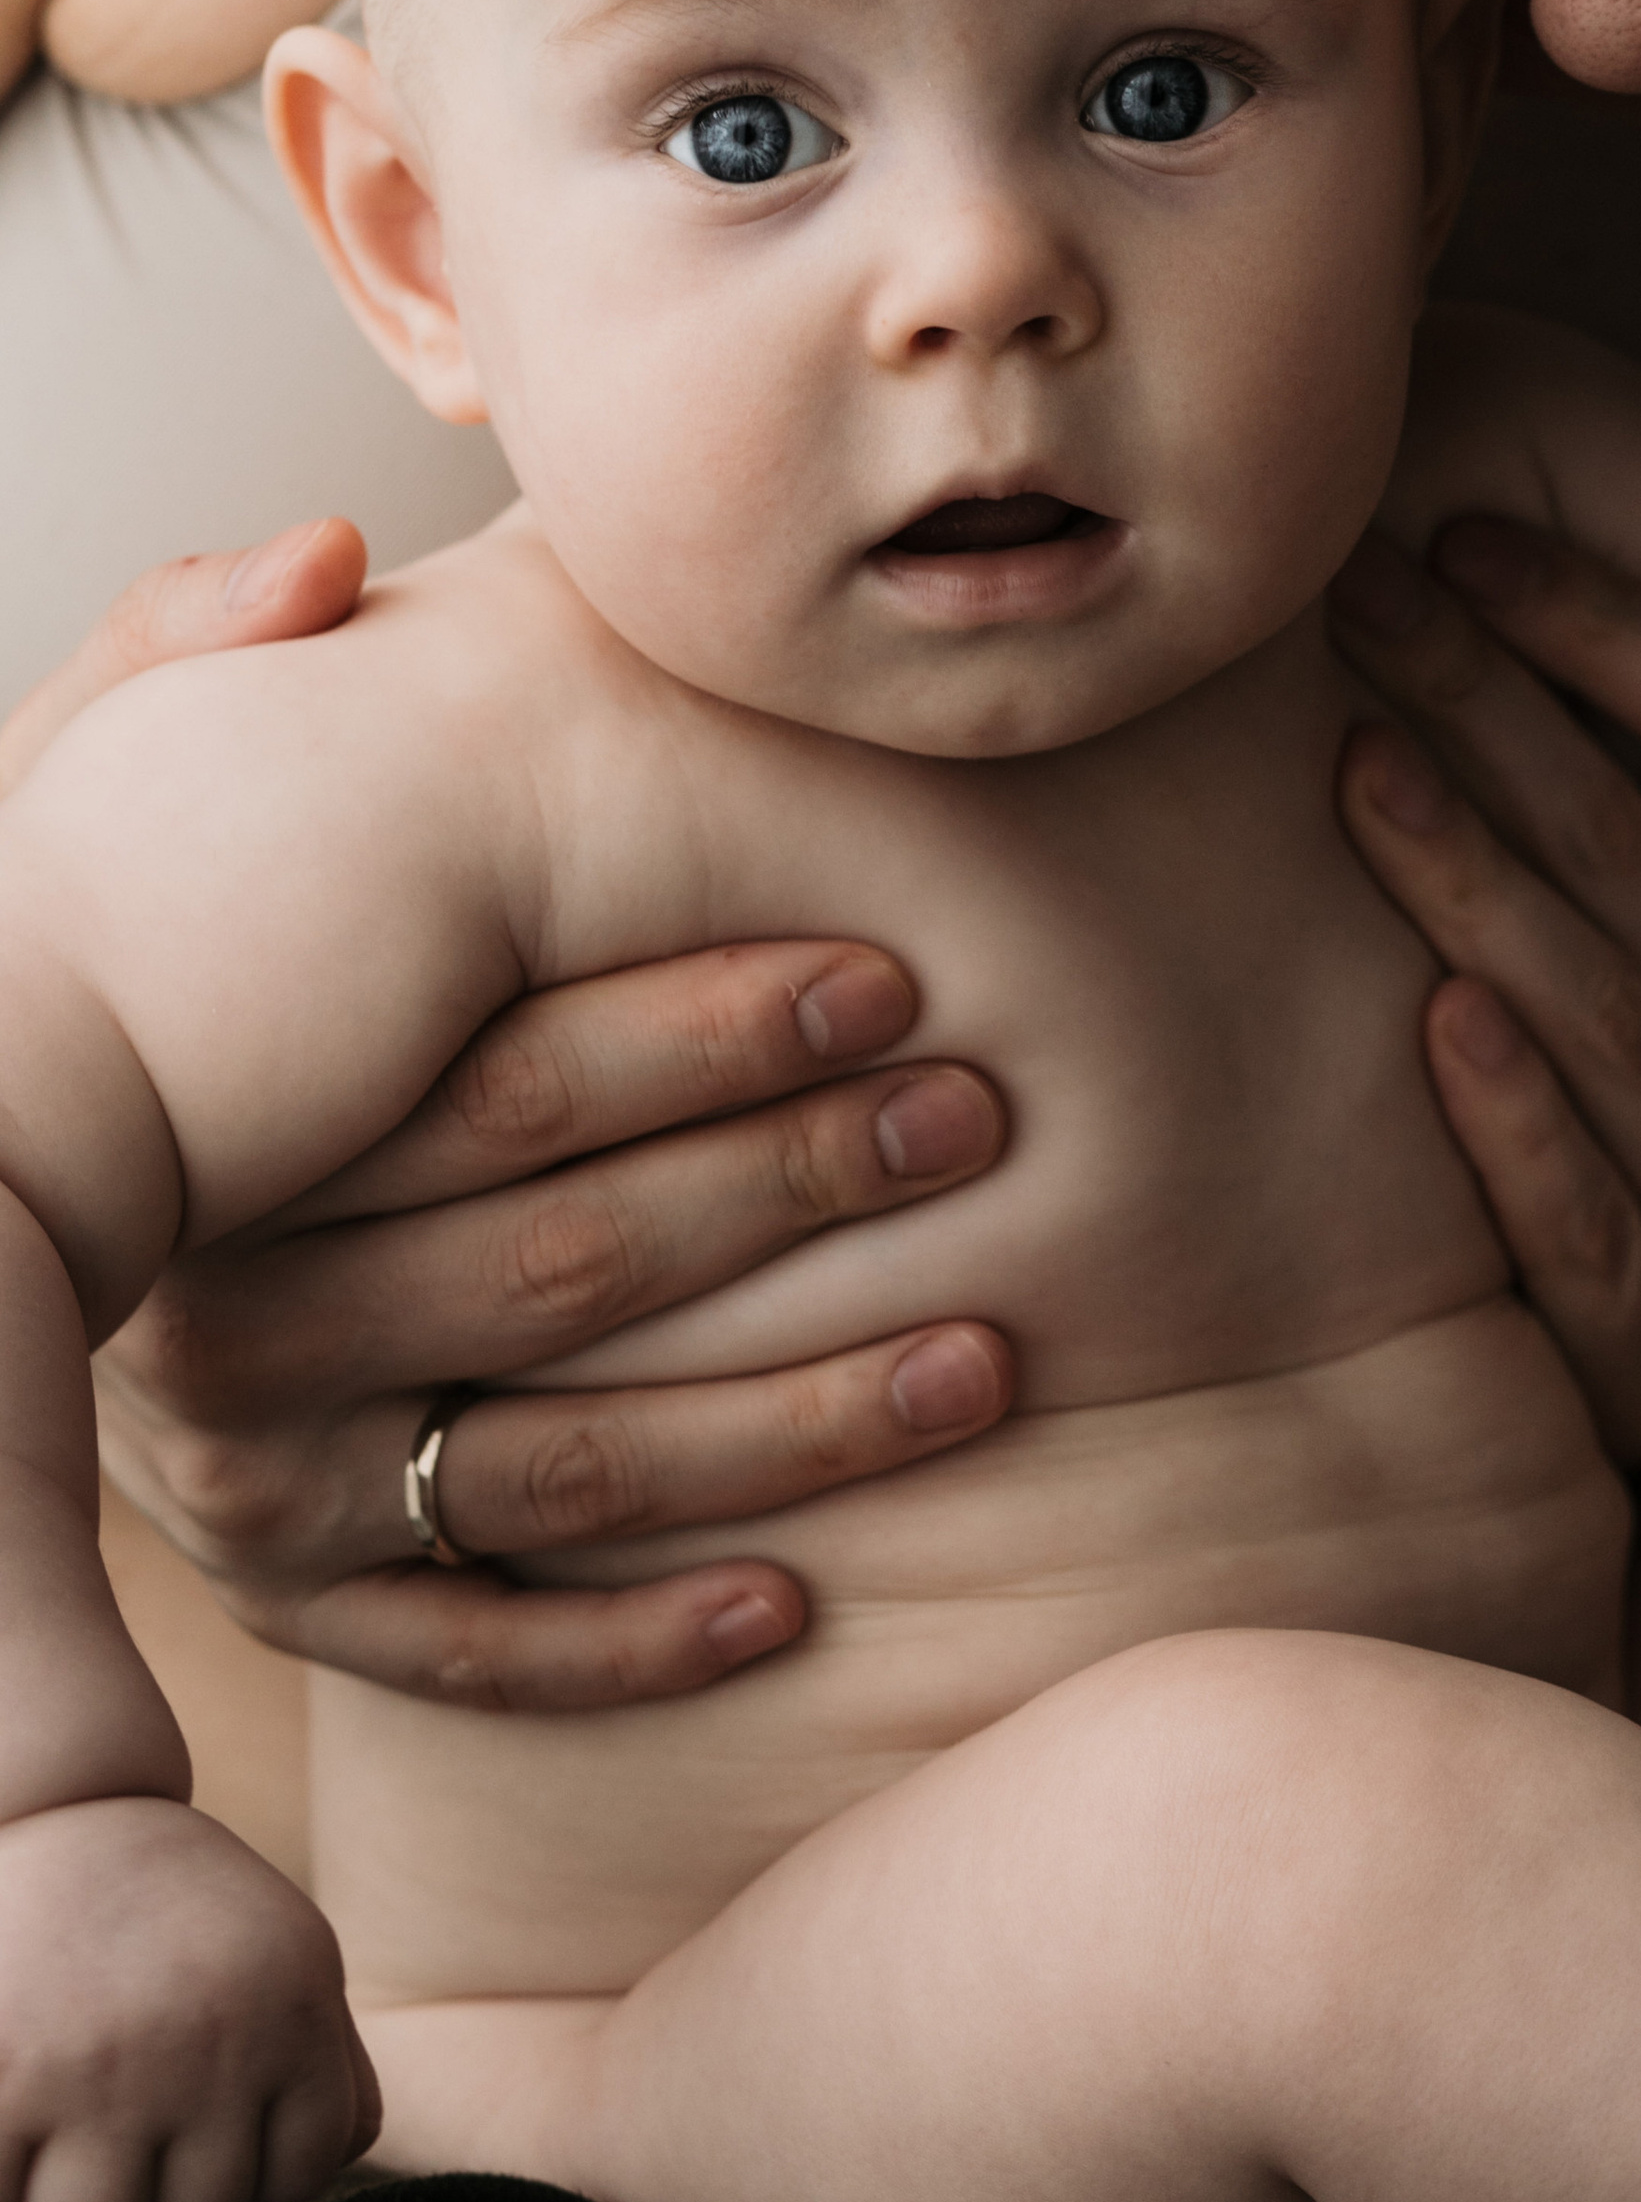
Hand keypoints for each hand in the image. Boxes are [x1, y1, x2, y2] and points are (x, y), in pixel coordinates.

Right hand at [0, 1799, 377, 2201]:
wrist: (58, 1803)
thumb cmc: (175, 1900)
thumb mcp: (283, 1950)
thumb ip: (326, 2053)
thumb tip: (348, 2153)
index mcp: (293, 2004)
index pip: (304, 2173)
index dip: (249, 2161)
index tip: (209, 2112)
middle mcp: (211, 2040)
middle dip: (153, 2187)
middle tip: (120, 2116)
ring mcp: (102, 2069)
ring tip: (58, 2126)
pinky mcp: (4, 2082)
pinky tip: (8, 2113)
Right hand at [12, 527, 1015, 1710]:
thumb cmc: (88, 954)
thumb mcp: (99, 785)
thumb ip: (188, 654)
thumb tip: (320, 549)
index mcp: (230, 1128)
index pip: (509, 1087)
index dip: (708, 1029)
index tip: (893, 978)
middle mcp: (226, 1323)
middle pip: (569, 1266)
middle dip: (795, 1188)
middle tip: (981, 1121)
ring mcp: (253, 1483)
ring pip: (566, 1472)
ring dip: (795, 1425)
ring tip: (988, 1359)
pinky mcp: (293, 1597)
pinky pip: (477, 1652)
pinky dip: (636, 1643)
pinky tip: (802, 1608)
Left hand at [1333, 516, 1640, 1466]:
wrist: (1572, 1415)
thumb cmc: (1559, 1133)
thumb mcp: (1615, 961)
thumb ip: (1576, 804)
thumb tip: (1421, 553)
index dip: (1621, 622)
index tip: (1462, 538)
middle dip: (1495, 705)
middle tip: (1355, 596)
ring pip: (1618, 1020)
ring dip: (1479, 885)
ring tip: (1357, 767)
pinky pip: (1584, 1220)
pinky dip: (1513, 1119)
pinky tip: (1435, 1024)